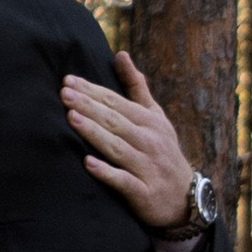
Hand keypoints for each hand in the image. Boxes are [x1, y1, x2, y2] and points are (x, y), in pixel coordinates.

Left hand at [61, 53, 202, 233]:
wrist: (187, 198)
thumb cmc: (163, 151)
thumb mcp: (155, 117)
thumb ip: (136, 87)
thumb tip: (120, 54)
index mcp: (149, 121)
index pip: (116, 103)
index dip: (93, 92)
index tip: (69, 81)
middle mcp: (149, 141)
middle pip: (114, 121)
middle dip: (89, 106)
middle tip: (64, 93)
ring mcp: (147, 167)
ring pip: (117, 147)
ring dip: (94, 133)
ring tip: (71, 118)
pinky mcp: (144, 193)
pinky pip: (124, 181)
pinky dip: (107, 172)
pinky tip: (88, 163)